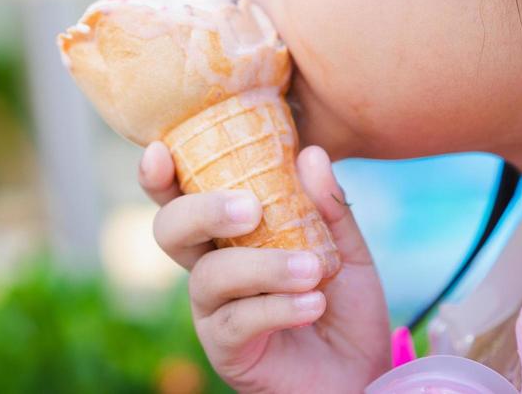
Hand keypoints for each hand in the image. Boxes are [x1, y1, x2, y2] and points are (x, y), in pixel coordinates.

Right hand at [139, 140, 391, 392]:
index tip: (162, 149)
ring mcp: (213, 310)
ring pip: (209, 276)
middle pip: (170, 230)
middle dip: (201, 211)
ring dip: (263, 266)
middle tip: (252, 208)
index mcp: (226, 235)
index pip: (181, 197)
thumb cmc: (343, 306)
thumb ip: (327, 206)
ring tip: (311, 268)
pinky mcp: (227, 350)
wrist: (362, 372)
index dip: (160, 175)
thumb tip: (312, 153)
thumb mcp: (345, 248)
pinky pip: (237, 321)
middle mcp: (209, 267)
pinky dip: (276, 307)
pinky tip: (312, 303)